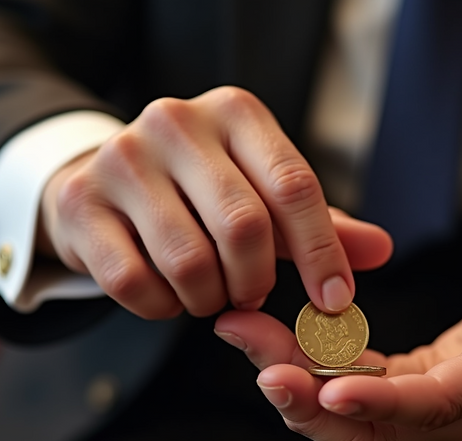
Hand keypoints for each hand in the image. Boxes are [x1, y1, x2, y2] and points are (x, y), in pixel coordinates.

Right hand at [37, 86, 391, 318]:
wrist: (102, 181)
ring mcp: (122, 158)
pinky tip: (166, 295)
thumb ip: (319, 223)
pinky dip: (162, 307)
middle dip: (257, 282)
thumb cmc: (197, 192)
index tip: (335, 301)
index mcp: (234, 112)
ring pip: (189, 262)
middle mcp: (176, 122)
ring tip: (208, 293)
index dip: (322, 253)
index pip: (294, 185)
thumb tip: (380, 250)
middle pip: (244, 227)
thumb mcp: (262, 195)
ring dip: (208, 298)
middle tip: (252, 297)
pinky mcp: (81, 203)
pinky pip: (136, 284)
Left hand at [215, 153, 461, 440]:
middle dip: (307, 395)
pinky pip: (362, 424)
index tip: (325, 384)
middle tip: (250, 345)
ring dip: (301, 397)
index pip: (441, 402)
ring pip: (360, 437)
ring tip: (250, 339)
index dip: (382, 400)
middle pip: (379, 430)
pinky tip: (280, 352)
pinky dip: (319, 396)